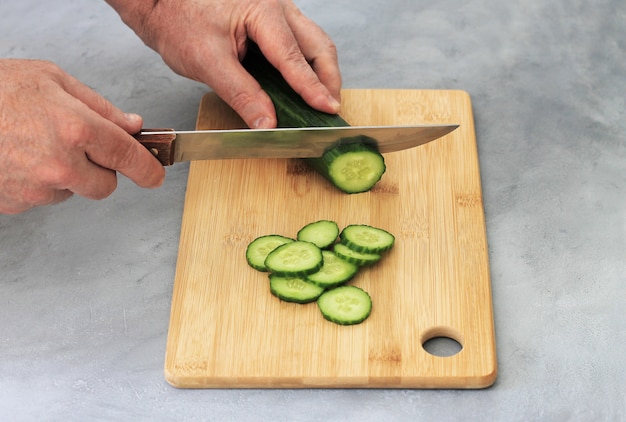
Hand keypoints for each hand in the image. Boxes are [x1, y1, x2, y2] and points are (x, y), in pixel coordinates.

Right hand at [0, 59, 164, 213]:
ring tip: (37, 145)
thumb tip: (132, 125)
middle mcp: (61, 164)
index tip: (156, 176)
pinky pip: (44, 197)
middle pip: (105, 186)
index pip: (128, 158)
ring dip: (67, 175)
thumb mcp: (52, 80)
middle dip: (101, 170)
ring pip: (73, 191)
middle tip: (79, 147)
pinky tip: (22, 159)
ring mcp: (37, 188)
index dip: (148, 169)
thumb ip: (99, 106)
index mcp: (76, 129)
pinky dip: (40, 182)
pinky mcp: (17, 203)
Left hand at [107, 0, 341, 128]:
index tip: (328, 109)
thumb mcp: (208, 63)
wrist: (162, 2)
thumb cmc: (178, 21)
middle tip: (330, 109)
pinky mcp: (271, 20)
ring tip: (322, 101)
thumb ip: (242, 94)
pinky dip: (306, 67)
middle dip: (328, 80)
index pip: (294, 57)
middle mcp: (276, 6)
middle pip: (318, 46)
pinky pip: (300, 42)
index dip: (312, 88)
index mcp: (261, 10)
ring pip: (314, 43)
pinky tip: (304, 86)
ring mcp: (276, 11)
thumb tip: (268, 123)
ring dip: (320, 73)